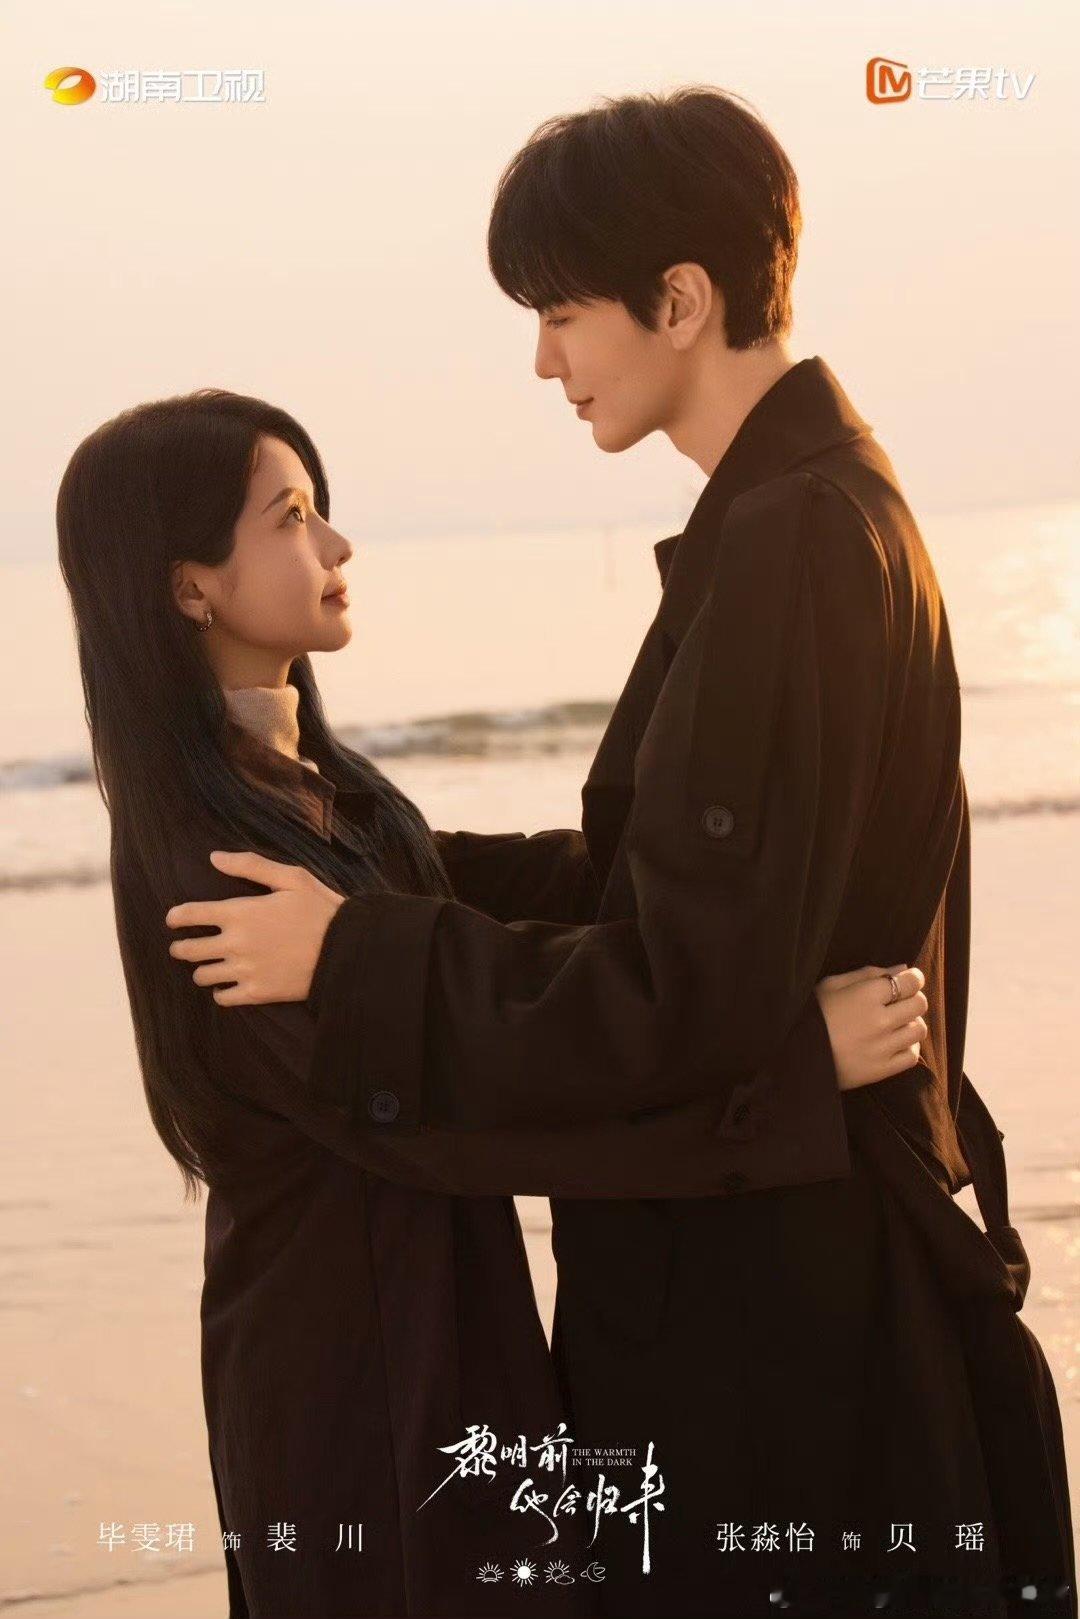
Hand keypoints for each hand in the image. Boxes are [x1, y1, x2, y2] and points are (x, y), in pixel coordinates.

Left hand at [164, 851, 345, 1004]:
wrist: (346, 950)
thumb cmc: (320, 910)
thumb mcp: (291, 878)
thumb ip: (250, 866)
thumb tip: (214, 857)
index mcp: (240, 912)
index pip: (189, 915)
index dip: (175, 917)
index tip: (174, 919)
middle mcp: (235, 943)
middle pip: (187, 950)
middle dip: (181, 947)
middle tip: (183, 946)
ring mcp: (245, 970)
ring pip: (201, 975)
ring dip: (201, 969)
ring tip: (208, 966)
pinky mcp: (257, 993)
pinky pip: (223, 997)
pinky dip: (220, 991)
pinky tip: (227, 984)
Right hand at [814, 964, 927, 1091]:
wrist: (795, 1055)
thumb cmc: (812, 1014)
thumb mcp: (832, 984)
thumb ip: (868, 974)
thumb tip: (903, 969)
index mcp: (866, 995)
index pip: (910, 982)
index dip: (914, 978)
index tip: (909, 980)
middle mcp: (879, 1020)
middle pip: (919, 1004)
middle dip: (913, 998)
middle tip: (901, 1001)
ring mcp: (882, 1047)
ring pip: (919, 1030)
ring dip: (912, 1023)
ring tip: (898, 1023)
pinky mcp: (881, 1069)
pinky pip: (912, 1056)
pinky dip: (909, 1047)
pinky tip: (896, 1042)